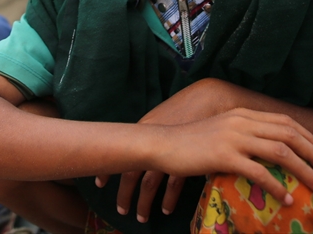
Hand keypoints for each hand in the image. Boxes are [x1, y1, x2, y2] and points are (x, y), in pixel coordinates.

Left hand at [98, 80, 234, 220]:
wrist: (212, 97)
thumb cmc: (188, 104)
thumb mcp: (163, 114)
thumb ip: (152, 130)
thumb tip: (142, 145)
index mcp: (144, 128)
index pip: (119, 152)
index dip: (109, 169)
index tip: (99, 183)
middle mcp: (152, 140)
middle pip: (131, 172)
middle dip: (124, 193)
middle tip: (121, 209)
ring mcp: (169, 151)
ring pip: (150, 183)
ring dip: (144, 202)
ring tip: (141, 216)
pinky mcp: (188, 159)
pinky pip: (174, 184)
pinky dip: (169, 199)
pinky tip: (165, 209)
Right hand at [120, 109, 312, 222]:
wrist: (162, 144)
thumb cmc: (189, 142)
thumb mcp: (219, 131)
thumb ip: (240, 134)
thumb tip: (262, 150)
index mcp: (242, 114)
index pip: (284, 121)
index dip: (307, 136)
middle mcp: (241, 121)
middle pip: (289, 134)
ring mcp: (233, 137)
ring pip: (281, 151)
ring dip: (304, 170)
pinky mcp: (224, 156)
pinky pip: (259, 171)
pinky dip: (277, 185)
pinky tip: (285, 198)